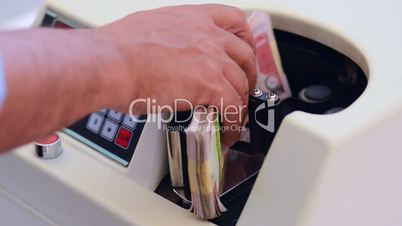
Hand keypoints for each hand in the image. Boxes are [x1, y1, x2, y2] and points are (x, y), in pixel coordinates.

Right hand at [96, 4, 255, 145]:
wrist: (109, 63)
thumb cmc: (118, 49)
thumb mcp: (151, 28)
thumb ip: (172, 38)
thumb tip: (171, 54)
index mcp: (193, 18)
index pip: (235, 20)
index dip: (244, 39)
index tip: (243, 52)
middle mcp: (207, 35)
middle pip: (245, 54)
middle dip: (248, 75)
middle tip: (242, 88)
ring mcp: (211, 58)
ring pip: (241, 84)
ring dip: (241, 102)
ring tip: (234, 116)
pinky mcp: (210, 84)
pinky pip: (234, 107)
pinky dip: (234, 122)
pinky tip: (227, 131)